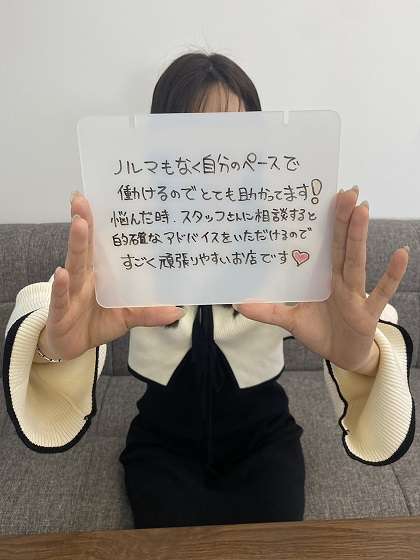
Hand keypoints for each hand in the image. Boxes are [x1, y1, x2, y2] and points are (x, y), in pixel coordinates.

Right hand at [41, 190, 184, 360]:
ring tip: (80, 223)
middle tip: (83, 199)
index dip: (100, 223)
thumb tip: (178, 309)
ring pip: (73, 265)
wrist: (74, 347)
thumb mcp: (127, 317)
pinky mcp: (60, 311)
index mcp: (98, 273)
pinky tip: (61, 273)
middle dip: (84, 222)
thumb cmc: (98, 322)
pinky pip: (61, 297)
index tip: (99, 198)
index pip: (100, 245)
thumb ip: (149, 312)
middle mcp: (83, 277)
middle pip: (85, 247)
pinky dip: (60, 286)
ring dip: (76, 244)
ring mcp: (69, 292)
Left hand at [233, 186, 408, 373]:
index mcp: (323, 278)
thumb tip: (240, 303)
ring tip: (363, 208)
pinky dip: (391, 274)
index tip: (325, 195)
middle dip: (343, 219)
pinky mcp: (367, 313)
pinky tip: (401, 254)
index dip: (324, 223)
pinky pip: (381, 292)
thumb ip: (269, 311)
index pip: (323, 246)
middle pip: (341, 246)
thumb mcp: (291, 321)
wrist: (343, 358)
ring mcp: (355, 295)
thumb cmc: (321, 333)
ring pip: (357, 262)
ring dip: (359, 236)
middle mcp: (340, 281)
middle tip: (347, 190)